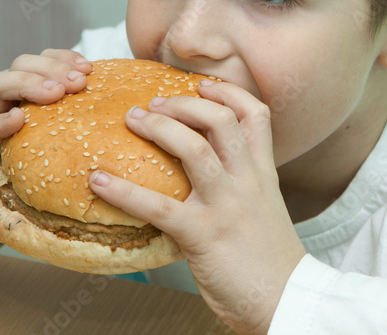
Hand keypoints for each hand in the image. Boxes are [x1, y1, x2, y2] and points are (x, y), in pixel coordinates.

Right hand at [0, 49, 92, 247]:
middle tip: (78, 81)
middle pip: (19, 66)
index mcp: (19, 102)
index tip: (89, 68)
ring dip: (28, 83)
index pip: (38, 64)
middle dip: (51, 67)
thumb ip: (71, 137)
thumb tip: (121, 132)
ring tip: (55, 93)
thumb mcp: (46, 154)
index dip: (62, 59)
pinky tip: (17, 120)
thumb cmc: (13, 184)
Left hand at [88, 80, 305, 334]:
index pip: (256, 115)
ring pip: (195, 149)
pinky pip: (158, 206)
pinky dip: (123, 190)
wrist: (287, 301)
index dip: (228, 93)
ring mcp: (226, 206)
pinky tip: (99, 181)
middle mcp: (247, 182)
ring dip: (160, 128)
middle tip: (155, 103)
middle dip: (184, 103)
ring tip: (133, 119)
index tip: (203, 85)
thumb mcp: (265, 213)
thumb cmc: (272, 264)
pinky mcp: (203, 235)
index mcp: (264, 175)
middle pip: (221, 120)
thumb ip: (243, 190)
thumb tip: (209, 180)